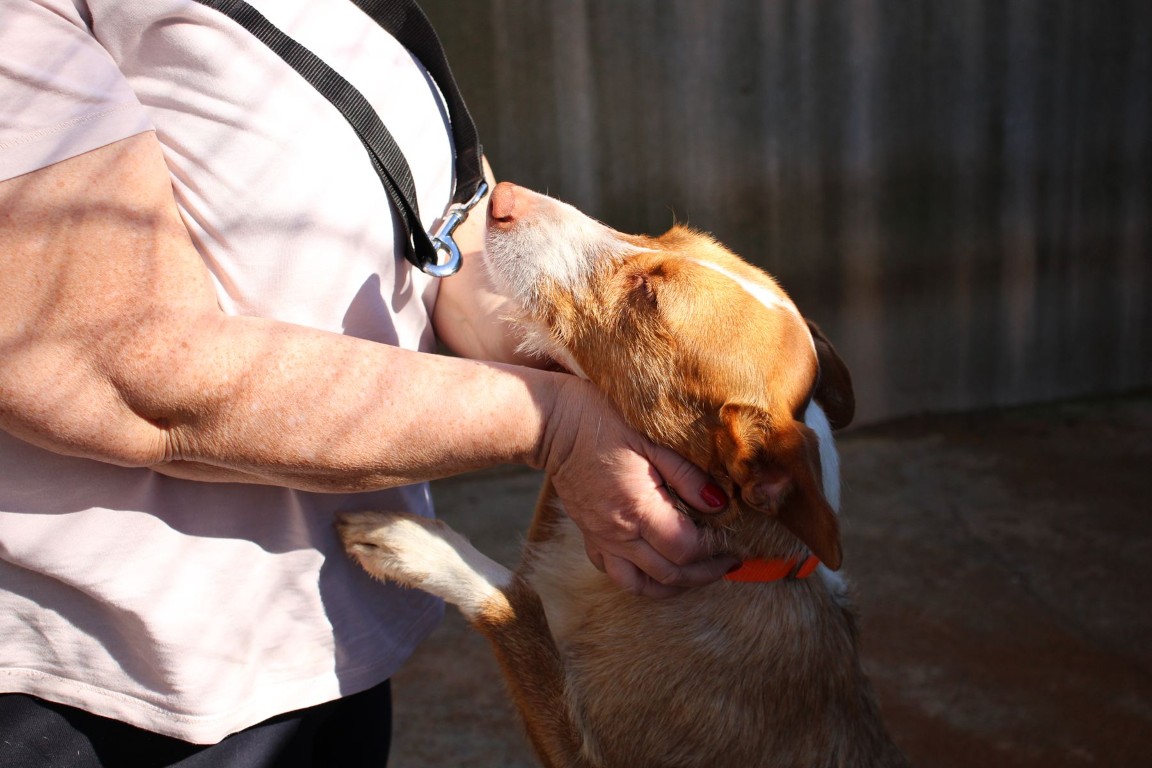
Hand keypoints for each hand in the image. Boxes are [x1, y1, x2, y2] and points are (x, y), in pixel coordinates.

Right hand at [541, 377, 737, 597]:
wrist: (552, 423)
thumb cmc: (602, 422)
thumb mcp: (652, 440)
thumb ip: (688, 476)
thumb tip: (719, 504)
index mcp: (638, 508)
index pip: (685, 550)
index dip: (714, 552)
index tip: (733, 544)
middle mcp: (619, 532)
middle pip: (668, 575)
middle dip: (704, 575)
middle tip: (727, 563)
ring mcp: (601, 538)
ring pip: (640, 585)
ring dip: (673, 587)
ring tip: (696, 575)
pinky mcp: (589, 536)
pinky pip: (615, 573)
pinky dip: (641, 579)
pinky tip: (656, 566)